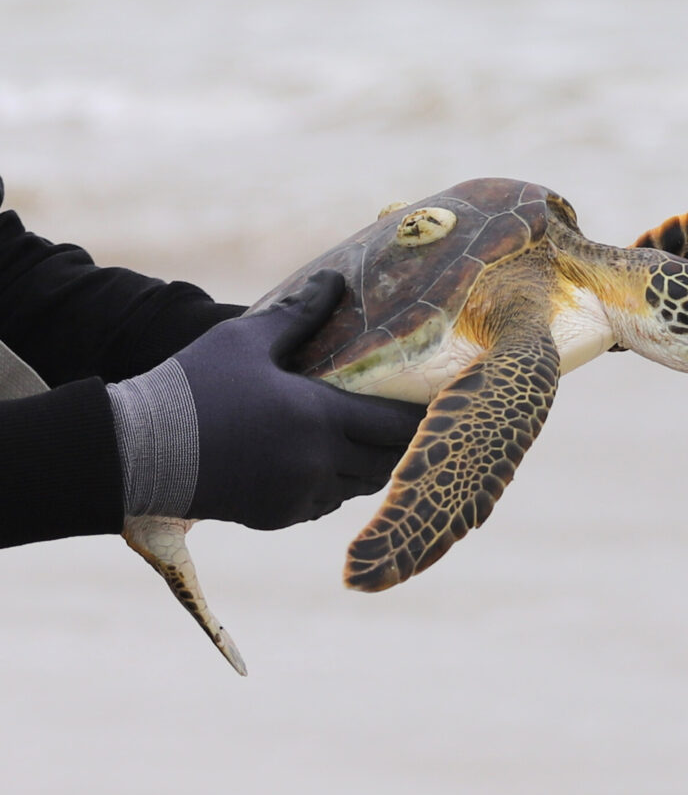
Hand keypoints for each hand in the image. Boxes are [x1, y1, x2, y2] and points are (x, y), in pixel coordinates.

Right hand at [108, 269, 425, 528]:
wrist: (139, 449)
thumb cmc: (194, 384)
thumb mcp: (248, 340)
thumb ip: (300, 314)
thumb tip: (334, 279)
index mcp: (320, 418)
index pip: (396, 425)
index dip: (424, 416)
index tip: (442, 404)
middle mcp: (319, 464)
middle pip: (387, 461)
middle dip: (403, 444)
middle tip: (412, 424)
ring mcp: (299, 496)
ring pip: (358, 485)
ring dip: (369, 464)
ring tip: (372, 440)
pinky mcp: (278, 515)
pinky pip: (325, 502)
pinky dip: (334, 483)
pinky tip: (325, 461)